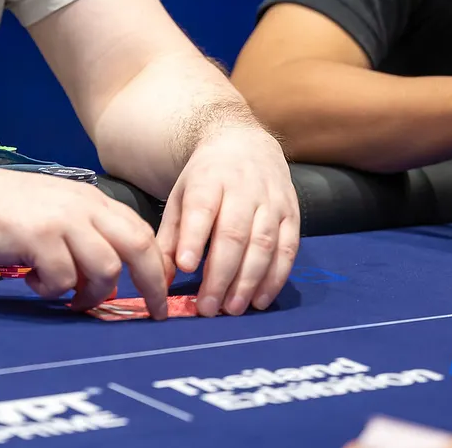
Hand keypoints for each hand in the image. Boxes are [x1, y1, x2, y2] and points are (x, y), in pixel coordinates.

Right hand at [0, 162, 174, 317]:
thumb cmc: (2, 208)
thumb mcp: (53, 209)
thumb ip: (84, 232)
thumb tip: (111, 275)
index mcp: (91, 199)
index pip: (141, 231)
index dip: (157, 265)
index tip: (160, 293)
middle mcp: (82, 205)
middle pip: (138, 247)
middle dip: (152, 284)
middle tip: (153, 313)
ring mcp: (61, 220)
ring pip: (105, 268)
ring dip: (90, 293)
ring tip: (66, 296)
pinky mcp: (38, 237)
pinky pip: (63, 279)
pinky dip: (50, 290)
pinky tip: (30, 279)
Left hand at [157, 122, 298, 316]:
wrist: (245, 143)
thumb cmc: (206, 179)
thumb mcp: (181, 196)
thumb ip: (170, 238)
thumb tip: (159, 280)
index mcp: (208, 180)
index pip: (201, 208)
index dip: (194, 238)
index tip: (184, 267)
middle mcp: (243, 189)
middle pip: (234, 234)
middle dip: (221, 274)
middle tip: (208, 307)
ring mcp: (271, 201)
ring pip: (263, 244)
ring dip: (248, 281)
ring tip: (232, 309)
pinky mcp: (292, 213)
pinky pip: (288, 249)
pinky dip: (275, 278)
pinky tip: (260, 300)